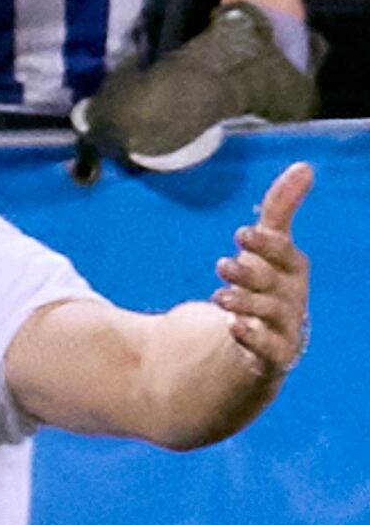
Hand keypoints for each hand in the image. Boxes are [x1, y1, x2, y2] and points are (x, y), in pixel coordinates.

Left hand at [219, 160, 311, 377]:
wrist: (262, 346)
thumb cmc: (266, 288)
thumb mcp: (267, 250)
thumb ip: (280, 211)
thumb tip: (304, 166)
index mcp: (292, 272)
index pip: (287, 255)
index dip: (267, 244)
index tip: (240, 233)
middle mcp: (293, 299)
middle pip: (276, 284)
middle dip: (251, 273)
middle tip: (222, 265)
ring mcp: (286, 329)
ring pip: (271, 315)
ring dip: (247, 304)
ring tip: (220, 297)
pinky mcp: (272, 357)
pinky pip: (269, 350)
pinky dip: (254, 339)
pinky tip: (235, 329)